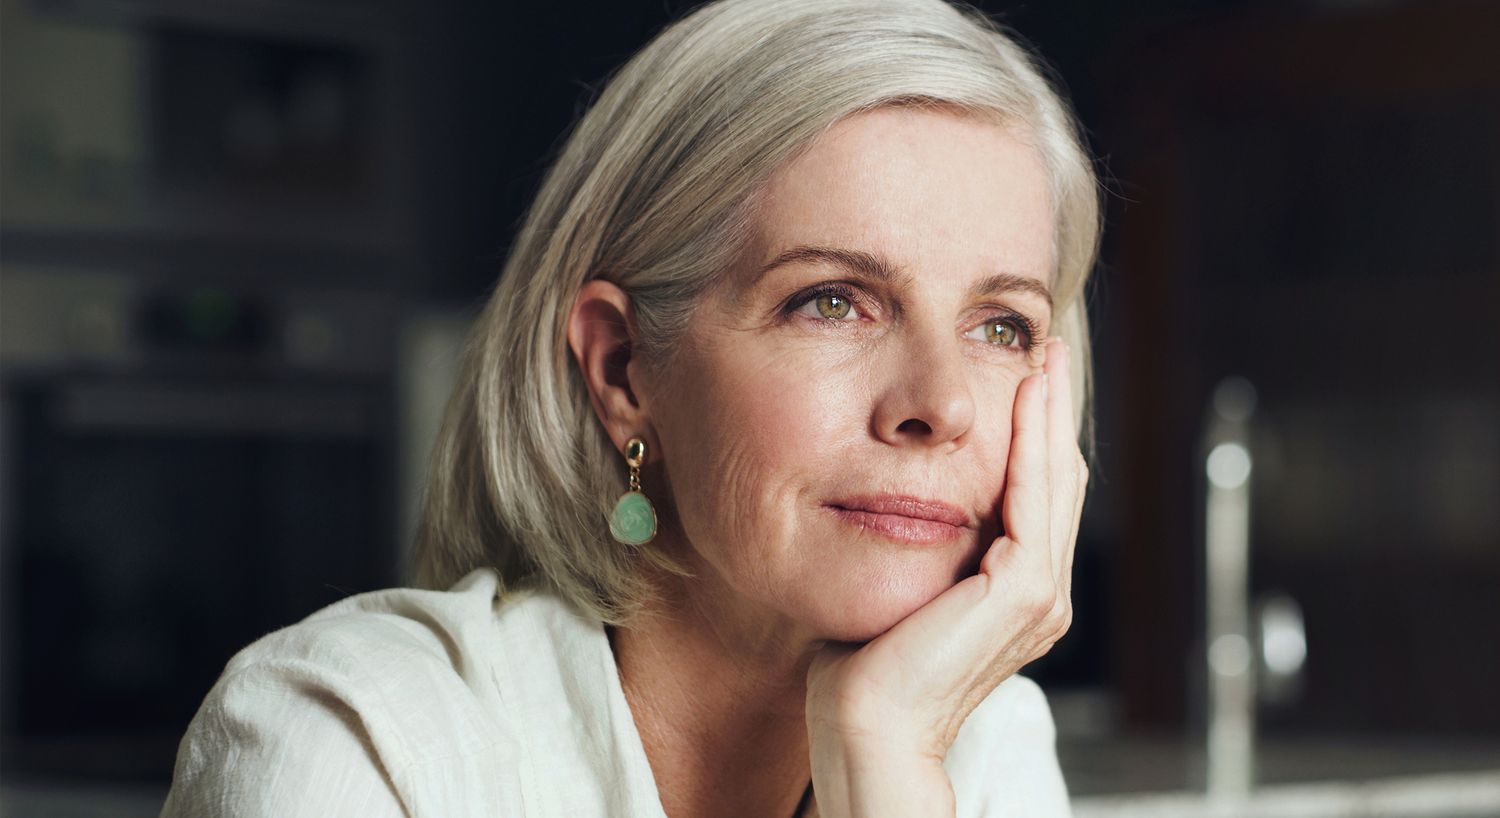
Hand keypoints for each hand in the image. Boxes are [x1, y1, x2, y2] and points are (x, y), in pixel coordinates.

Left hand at [803, 338, 1086, 816]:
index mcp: (1015, 594)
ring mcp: (1039, 596)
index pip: (1035, 494)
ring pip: (1055, 480)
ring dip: (1051, 412)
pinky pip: (1034, 500)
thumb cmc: (862, 665)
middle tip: (1047, 346)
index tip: (1024, 374)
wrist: (864, 723)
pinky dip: (1033, 443)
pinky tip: (1025, 397)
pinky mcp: (1023, 593)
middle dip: (1054, 407)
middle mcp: (1039, 595)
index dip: (1035, 430)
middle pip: (1058, 478)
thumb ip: (915, 540)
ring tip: (1043, 355)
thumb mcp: (896, 580)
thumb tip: (891, 496)